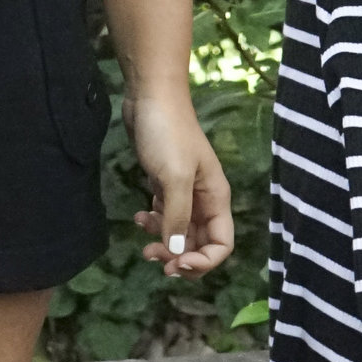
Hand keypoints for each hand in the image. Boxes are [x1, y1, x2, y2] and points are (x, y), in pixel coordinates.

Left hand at [124, 83, 235, 278]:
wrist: (150, 96)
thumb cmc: (167, 133)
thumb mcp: (175, 178)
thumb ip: (178, 217)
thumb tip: (177, 254)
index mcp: (216, 198)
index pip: (222, 244)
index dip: (204, 262)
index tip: (176, 264)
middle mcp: (204, 199)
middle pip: (200, 243)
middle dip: (179, 256)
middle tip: (154, 257)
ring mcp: (185, 192)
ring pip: (180, 232)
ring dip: (164, 243)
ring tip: (143, 243)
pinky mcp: (166, 184)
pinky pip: (165, 216)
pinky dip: (154, 223)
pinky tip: (139, 217)